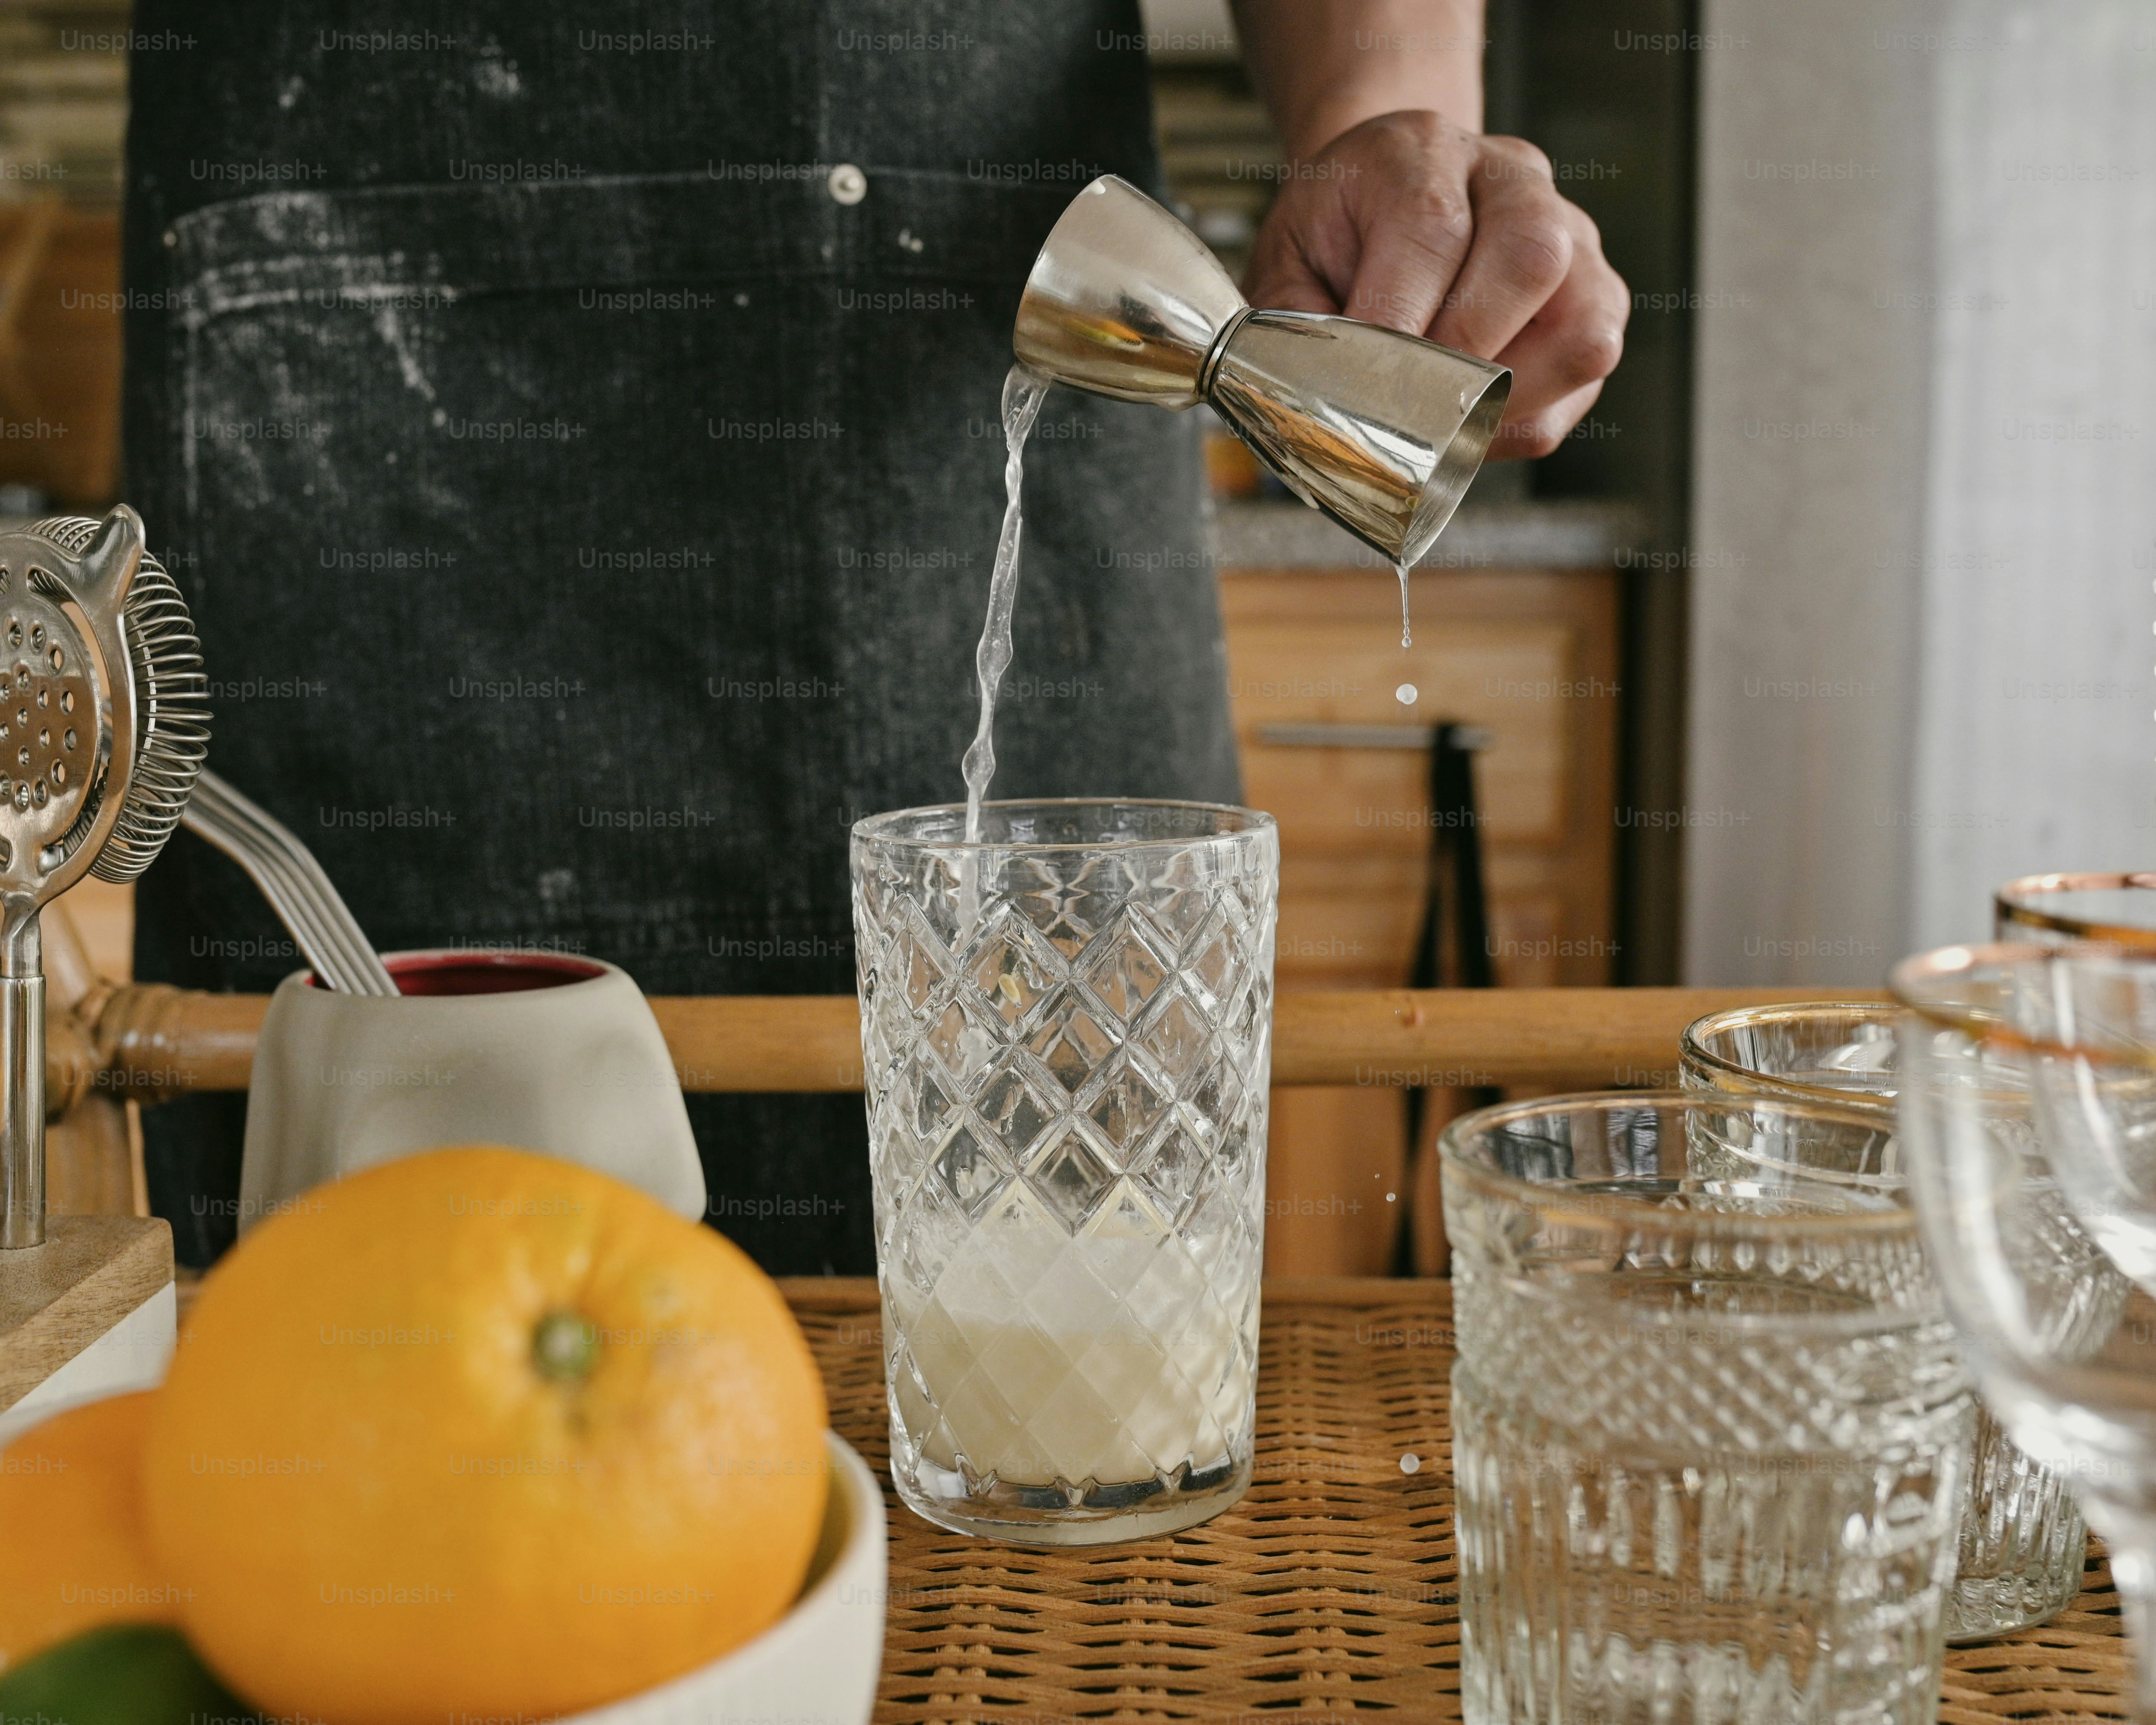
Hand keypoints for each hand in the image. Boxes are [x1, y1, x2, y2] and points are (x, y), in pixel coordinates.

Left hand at [1242, 110, 1628, 459]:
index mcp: (1424, 153)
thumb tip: (1321, 396)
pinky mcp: (1598, 302)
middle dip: (1464, 357)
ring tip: (1443, 418)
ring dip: (1508, 396)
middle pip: (1531, 260)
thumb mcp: (1287, 258)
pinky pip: (1581, 380)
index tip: (1362, 384)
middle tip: (1409, 402)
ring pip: (1582, 330)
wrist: (1387, 203)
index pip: (1432, 229)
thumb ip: (1292, 318)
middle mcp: (1515, 182)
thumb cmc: (1339, 238)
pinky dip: (1523, 418)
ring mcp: (1574, 240)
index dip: (1398, 323)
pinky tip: (1469, 420)